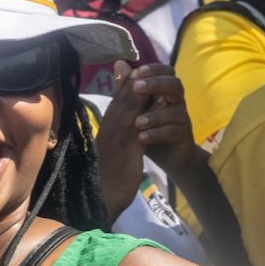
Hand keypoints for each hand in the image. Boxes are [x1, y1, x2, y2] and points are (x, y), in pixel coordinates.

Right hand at [95, 60, 148, 223]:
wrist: (101, 199)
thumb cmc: (104, 178)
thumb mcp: (111, 152)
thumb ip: (116, 134)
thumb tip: (124, 125)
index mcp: (106, 129)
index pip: (117, 102)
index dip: (126, 85)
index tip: (136, 71)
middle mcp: (110, 129)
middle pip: (124, 100)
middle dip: (136, 81)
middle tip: (149, 66)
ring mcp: (119, 139)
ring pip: (132, 108)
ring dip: (145, 91)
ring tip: (157, 76)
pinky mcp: (129, 150)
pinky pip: (142, 125)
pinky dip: (152, 112)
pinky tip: (164, 102)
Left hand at [118, 61, 202, 175]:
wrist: (167, 156)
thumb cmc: (150, 127)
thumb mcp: (136, 108)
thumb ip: (128, 88)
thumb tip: (118, 63)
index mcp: (166, 91)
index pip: (166, 72)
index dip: (154, 69)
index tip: (138, 71)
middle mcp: (177, 101)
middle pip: (175, 85)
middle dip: (156, 84)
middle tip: (137, 87)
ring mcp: (183, 118)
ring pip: (174, 110)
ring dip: (155, 115)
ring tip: (137, 122)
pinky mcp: (184, 136)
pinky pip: (173, 131)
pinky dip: (157, 133)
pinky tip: (142, 137)